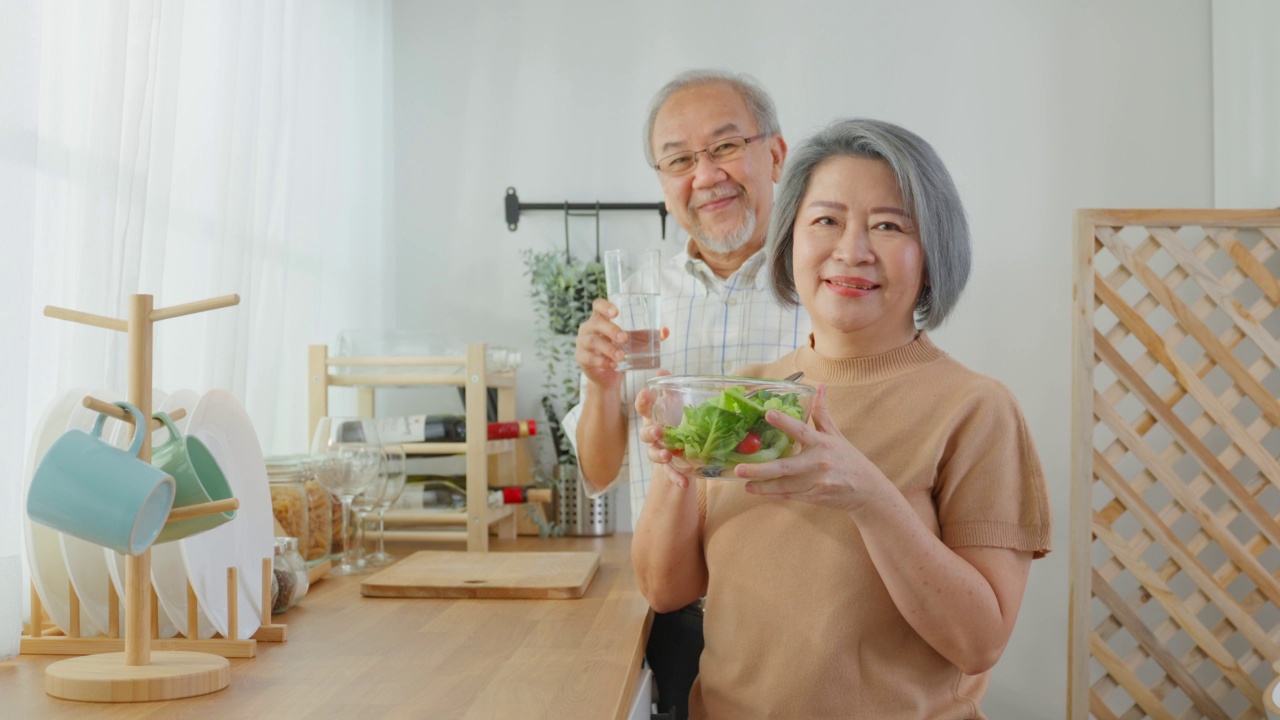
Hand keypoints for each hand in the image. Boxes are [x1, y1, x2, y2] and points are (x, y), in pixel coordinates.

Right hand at [575, 298, 670, 390]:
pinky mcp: (582, 358)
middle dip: (611, 330)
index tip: (616, 312)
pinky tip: (612, 365)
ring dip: (608, 348)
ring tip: (622, 356)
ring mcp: (583, 342)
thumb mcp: (635, 342)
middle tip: (624, 338)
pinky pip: (589, 358)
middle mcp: (589, 328)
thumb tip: (665, 331)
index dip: (605, 306)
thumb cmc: (621, 350)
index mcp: (601, 318)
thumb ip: (649, 335)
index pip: (598, 305)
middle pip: (596, 323)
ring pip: (593, 341)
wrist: (608, 375)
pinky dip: (601, 361)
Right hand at [635, 372, 697, 488]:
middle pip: (645, 434)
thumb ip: (670, 391)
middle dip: (650, 432)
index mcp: (652, 417)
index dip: (642, 400)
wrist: (681, 446)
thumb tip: (663, 369)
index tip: (647, 393)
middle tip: (658, 430)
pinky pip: (670, 473)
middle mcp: (652, 434)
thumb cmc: (675, 421)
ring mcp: (658, 451)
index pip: (642, 407)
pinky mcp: (668, 466)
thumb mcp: (674, 405)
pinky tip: (684, 482)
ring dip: (659, 454)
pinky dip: (675, 478)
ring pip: (653, 454)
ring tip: (667, 455)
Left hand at [732, 385, 892, 513]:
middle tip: (739, 467)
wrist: (867, 490)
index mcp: (823, 443)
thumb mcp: (837, 435)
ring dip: (762, 484)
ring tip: (743, 481)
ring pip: (784, 485)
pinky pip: (789, 495)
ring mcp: (816, 482)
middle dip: (761, 469)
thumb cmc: (848, 459)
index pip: (801, 430)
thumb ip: (822, 413)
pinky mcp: (814, 496)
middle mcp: (819, 462)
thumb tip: (819, 387)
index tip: (767, 413)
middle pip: (786, 466)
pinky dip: (772, 493)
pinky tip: (756, 490)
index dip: (784, 422)